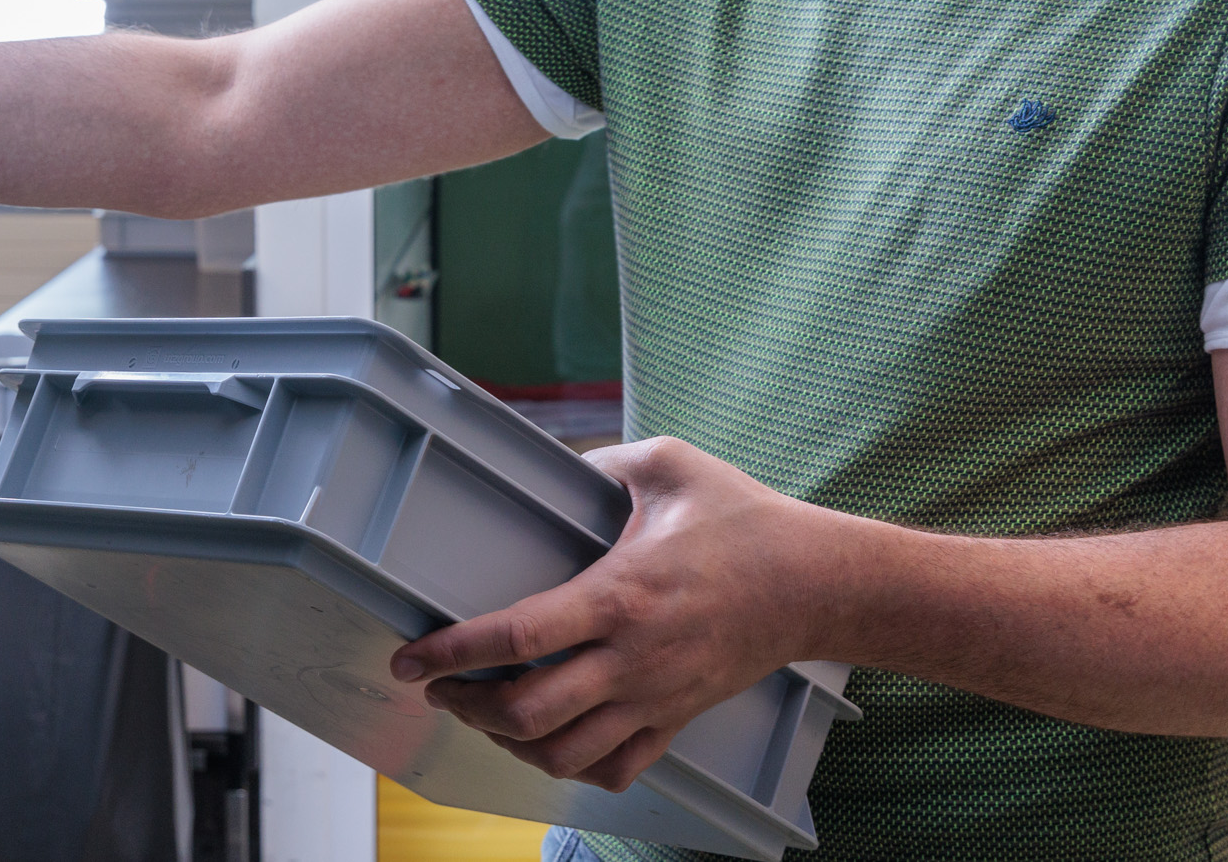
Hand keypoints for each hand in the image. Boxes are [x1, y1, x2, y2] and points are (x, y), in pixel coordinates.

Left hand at [386, 437, 841, 791]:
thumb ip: (606, 459)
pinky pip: (616, 769)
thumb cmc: (745, 522)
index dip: (453, 651)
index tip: (411, 658)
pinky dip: (573, 767)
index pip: (518, 635)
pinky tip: (551, 744)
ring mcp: (654, 696)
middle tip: (440, 687)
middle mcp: (630, 658)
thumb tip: (564, 461)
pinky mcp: (676, 718)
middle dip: (468, 705)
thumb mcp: (672, 465)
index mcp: (619, 595)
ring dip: (510, 741)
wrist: (815, 585)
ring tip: (485, 715)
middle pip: (527, 710)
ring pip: (564, 753)